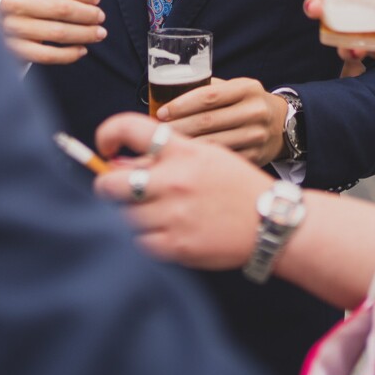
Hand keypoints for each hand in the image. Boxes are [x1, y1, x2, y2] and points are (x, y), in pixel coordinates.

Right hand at [0, 0, 107, 64]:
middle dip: (88, 14)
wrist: (2, 22)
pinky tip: (82, 50)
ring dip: (84, 34)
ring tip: (99, 33)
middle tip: (101, 17)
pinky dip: (69, 54)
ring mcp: (13, 27)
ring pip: (57, 32)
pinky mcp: (15, 49)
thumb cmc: (31, 0)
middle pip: (61, 8)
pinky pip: (48, 55)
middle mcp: (14, 2)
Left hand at [93, 113, 268, 269]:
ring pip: (120, 216)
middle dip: (106, 186)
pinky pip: (137, 242)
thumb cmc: (234, 186)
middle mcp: (174, 180)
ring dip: (127, 214)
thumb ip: (163, 156)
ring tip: (147, 213)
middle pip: (110, 182)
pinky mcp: (176, 245)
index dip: (107, 134)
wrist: (269, 221)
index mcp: (182, 150)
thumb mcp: (205, 155)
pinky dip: (143, 238)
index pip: (128, 128)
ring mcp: (173, 214)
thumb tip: (116, 162)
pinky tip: (160, 232)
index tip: (104, 147)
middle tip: (113, 190)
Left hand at [152, 76, 286, 165]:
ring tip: (163, 150)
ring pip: (213, 144)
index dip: (181, 105)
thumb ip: (208, 89)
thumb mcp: (235, 88)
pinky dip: (200, 163)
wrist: (282, 125)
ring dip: (184, 148)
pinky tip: (183, 163)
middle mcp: (255, 111)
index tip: (161, 113)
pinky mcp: (256, 157)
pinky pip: (223, 161)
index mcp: (247, 88)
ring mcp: (257, 136)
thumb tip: (165, 95)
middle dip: (177, 128)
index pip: (208, 96)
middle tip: (155, 135)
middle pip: (208, 122)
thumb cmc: (246, 104)